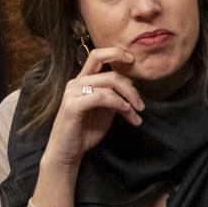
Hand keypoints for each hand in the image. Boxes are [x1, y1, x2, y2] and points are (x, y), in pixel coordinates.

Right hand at [40, 46, 145, 170]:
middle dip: (130, 86)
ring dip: (127, 98)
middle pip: (109, 72)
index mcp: (82, 80)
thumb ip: (114, 96)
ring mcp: (72, 92)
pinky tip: (126, 112)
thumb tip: (131, 83)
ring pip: (108, 84)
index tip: (133, 60)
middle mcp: (76, 82)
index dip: (116, 54)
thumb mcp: (105, 111)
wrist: (67, 152)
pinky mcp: (72, 105)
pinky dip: (117, 103)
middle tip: (141, 104)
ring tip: (136, 113)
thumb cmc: (85, 132)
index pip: (97, 56)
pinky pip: (101, 97)